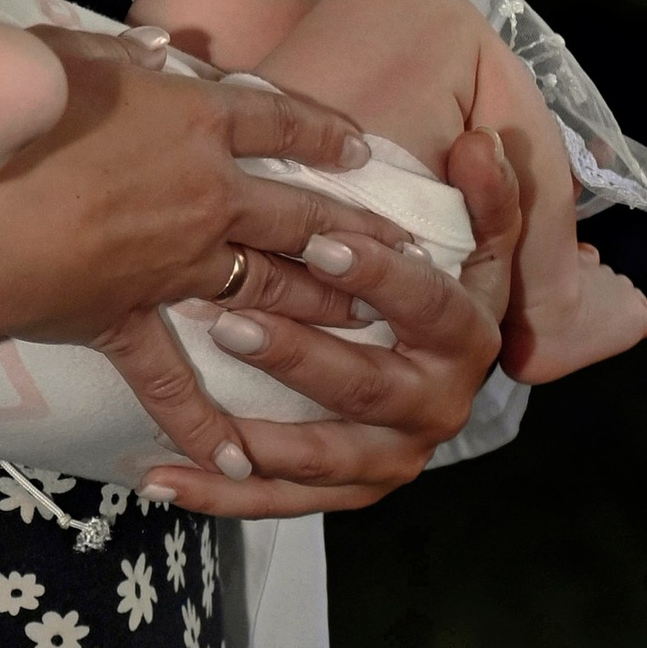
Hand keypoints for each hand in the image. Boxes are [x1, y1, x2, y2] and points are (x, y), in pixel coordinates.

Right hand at [0, 32, 420, 482]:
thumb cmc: (18, 119)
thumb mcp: (69, 55)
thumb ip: (121, 52)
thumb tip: (157, 47)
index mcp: (196, 122)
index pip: (278, 119)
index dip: (322, 130)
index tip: (357, 146)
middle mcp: (207, 196)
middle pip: (299, 212)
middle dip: (354, 230)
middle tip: (403, 250)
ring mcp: (176, 266)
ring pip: (267, 286)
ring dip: (318, 304)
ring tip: (361, 319)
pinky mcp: (129, 319)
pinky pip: (172, 380)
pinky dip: (203, 424)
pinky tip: (239, 463)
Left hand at [131, 127, 518, 513]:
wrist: (431, 365)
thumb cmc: (432, 284)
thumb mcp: (473, 240)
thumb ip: (483, 194)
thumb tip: (482, 146)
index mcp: (465, 338)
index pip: (430, 306)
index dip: (382, 275)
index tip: (324, 241)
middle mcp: (435, 406)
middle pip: (365, 386)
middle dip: (299, 356)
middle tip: (232, 321)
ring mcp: (389, 456)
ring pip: (322, 455)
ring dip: (258, 438)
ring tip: (198, 416)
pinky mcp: (345, 490)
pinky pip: (279, 500)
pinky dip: (222, 495)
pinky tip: (163, 480)